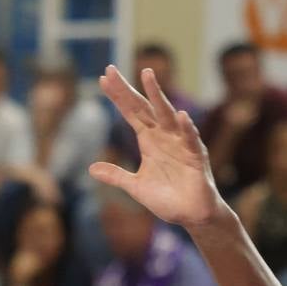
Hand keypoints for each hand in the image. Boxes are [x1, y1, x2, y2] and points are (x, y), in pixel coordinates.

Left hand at [88, 65, 221, 230]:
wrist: (191, 215)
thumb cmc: (167, 199)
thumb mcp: (136, 187)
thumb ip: (116, 176)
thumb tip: (91, 169)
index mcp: (149, 140)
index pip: (130, 112)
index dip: (117, 96)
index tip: (103, 79)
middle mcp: (163, 135)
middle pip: (143, 107)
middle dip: (127, 89)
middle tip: (111, 70)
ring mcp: (180, 142)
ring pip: (167, 114)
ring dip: (157, 95)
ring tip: (147, 74)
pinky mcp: (195, 156)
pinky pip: (190, 139)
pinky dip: (186, 128)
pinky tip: (180, 116)